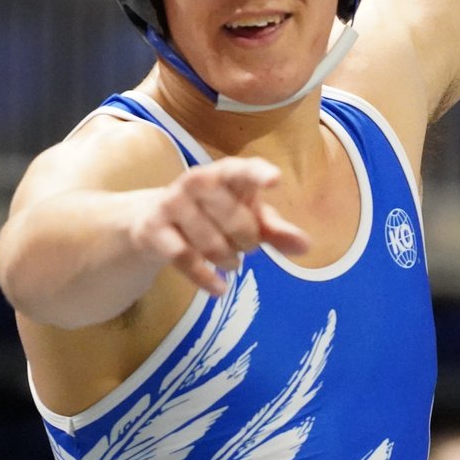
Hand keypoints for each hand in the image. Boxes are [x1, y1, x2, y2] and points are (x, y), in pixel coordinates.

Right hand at [129, 156, 309, 295]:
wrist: (153, 221)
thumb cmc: (214, 214)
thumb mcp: (248, 218)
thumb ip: (275, 230)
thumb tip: (306, 245)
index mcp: (226, 172)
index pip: (243, 169)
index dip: (259, 174)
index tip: (275, 180)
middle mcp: (198, 181)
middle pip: (235, 219)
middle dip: (246, 241)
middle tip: (244, 245)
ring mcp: (173, 202)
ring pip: (212, 243)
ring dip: (227, 259)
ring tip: (230, 261)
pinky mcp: (154, 228)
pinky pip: (184, 258)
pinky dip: (206, 278)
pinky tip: (220, 289)